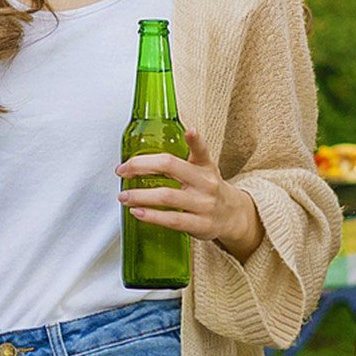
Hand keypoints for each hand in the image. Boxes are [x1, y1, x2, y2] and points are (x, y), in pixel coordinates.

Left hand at [116, 129, 263, 260]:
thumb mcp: (203, 167)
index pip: (201, 150)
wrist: (234, 217)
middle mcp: (205, 183)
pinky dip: (152, 216)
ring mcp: (204, 204)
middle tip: (121, 169)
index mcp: (204, 166)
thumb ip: (180, 157)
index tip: (190, 131)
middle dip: (141, 166)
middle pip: (171, 167)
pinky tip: (137, 212)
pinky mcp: (201, 225)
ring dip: (140, 195)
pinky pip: (173, 219)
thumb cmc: (209, 188)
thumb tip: (143, 148)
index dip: (195, 140)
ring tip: (123, 195)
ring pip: (167, 196)